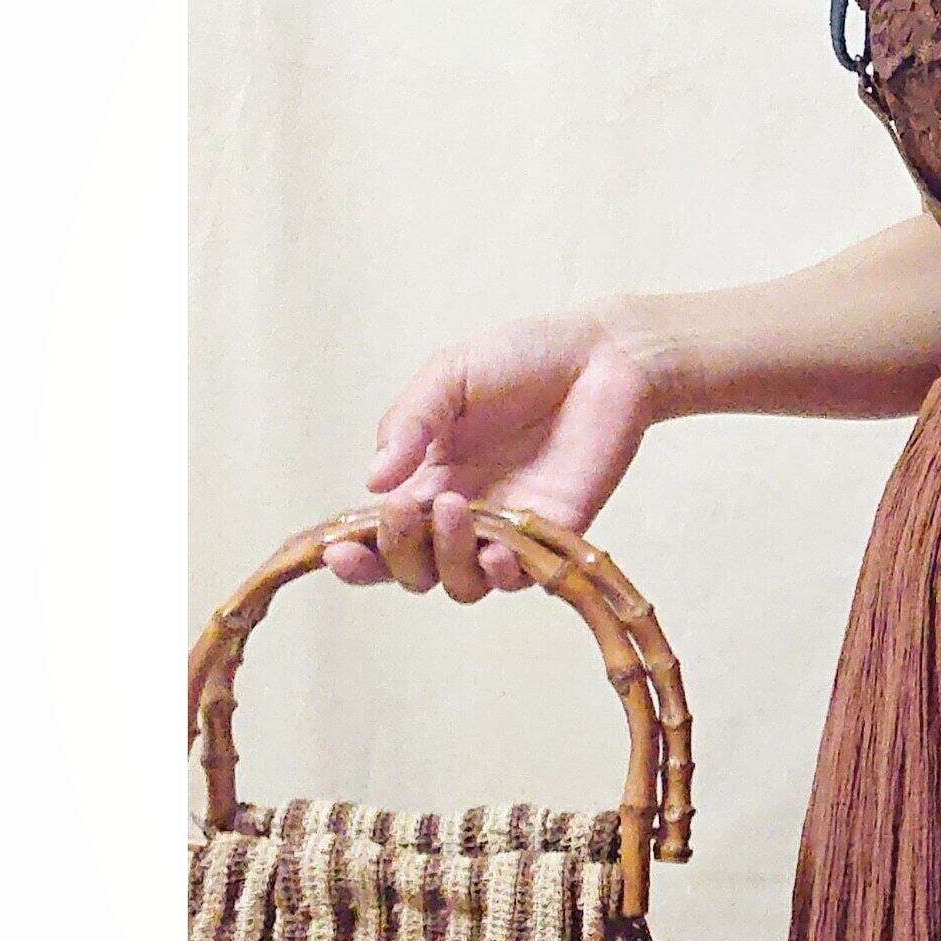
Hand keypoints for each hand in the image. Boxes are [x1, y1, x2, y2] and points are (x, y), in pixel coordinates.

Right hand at [325, 309, 657, 600]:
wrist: (602, 357)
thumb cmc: (521, 358)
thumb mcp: (448, 377)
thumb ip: (409, 424)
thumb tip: (372, 482)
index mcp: (425, 478)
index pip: (379, 535)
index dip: (356, 553)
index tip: (338, 549)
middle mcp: (461, 514)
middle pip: (413, 570)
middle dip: (398, 551)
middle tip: (409, 507)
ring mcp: (508, 530)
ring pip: (461, 584)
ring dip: (447, 559)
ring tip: (455, 508)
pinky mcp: (555, 536)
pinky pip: (521, 578)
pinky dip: (502, 574)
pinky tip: (497, 551)